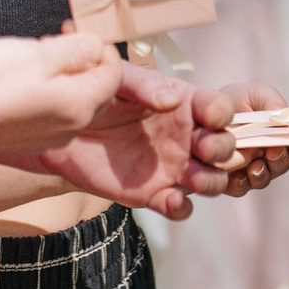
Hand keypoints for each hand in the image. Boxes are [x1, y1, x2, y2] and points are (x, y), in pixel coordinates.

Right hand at [0, 32, 125, 160]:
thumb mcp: (38, 52)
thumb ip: (74, 49)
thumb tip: (95, 46)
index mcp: (80, 104)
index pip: (114, 74)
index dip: (101, 48)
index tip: (78, 33)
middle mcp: (72, 128)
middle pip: (97, 92)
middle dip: (85, 64)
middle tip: (58, 42)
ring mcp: (50, 140)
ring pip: (74, 104)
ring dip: (65, 80)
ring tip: (36, 60)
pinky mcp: (29, 144)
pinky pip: (52, 117)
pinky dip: (48, 97)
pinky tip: (22, 84)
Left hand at [33, 61, 237, 219]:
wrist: (63, 132)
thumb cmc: (96, 97)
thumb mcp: (119, 80)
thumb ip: (145, 85)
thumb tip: (174, 99)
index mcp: (185, 104)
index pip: (219, 108)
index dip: (222, 112)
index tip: (209, 117)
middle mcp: (186, 136)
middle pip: (225, 147)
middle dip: (222, 148)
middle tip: (202, 148)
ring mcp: (173, 166)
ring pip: (212, 180)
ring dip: (211, 181)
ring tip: (192, 178)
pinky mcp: (153, 193)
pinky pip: (180, 207)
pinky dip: (181, 207)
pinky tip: (169, 199)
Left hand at [204, 81, 288, 195]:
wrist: (200, 110)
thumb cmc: (233, 101)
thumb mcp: (254, 94)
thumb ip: (272, 102)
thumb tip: (286, 118)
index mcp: (278, 135)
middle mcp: (267, 156)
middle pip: (281, 164)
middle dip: (280, 159)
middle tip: (273, 151)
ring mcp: (249, 169)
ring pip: (262, 178)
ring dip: (262, 174)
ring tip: (255, 166)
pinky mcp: (230, 180)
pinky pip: (239, 188)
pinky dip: (241, 183)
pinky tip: (237, 175)